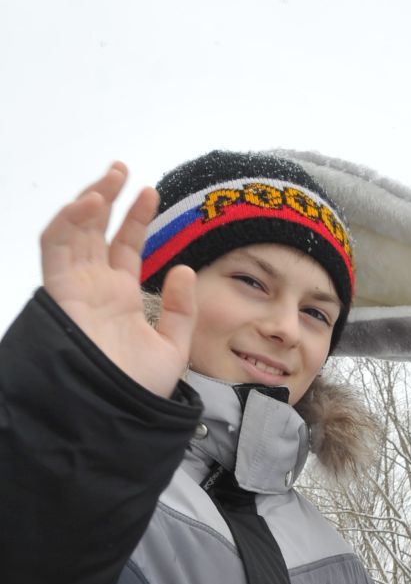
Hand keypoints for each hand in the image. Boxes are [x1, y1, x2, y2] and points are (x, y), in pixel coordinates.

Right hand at [40, 164, 196, 398]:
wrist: (117, 413)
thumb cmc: (139, 389)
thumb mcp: (173, 346)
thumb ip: (181, 309)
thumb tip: (181, 267)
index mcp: (119, 296)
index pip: (124, 246)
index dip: (136, 217)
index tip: (152, 191)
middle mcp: (94, 288)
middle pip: (95, 231)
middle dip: (107, 197)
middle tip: (123, 170)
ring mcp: (75, 289)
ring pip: (73, 232)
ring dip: (88, 201)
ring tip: (110, 178)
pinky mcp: (59, 294)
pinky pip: (55, 249)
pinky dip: (68, 222)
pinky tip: (91, 204)